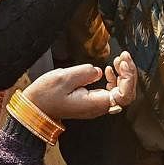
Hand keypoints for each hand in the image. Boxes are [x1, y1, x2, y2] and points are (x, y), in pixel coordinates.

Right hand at [22, 52, 137, 120]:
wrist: (35, 108)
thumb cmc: (46, 95)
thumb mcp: (64, 78)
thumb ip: (85, 73)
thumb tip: (98, 71)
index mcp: (95, 103)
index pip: (124, 95)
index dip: (128, 78)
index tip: (122, 62)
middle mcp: (98, 107)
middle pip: (125, 94)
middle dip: (128, 74)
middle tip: (124, 56)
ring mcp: (96, 105)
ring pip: (120, 92)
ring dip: (123, 75)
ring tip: (119, 59)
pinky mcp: (92, 101)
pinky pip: (110, 92)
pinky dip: (114, 79)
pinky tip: (108, 69)